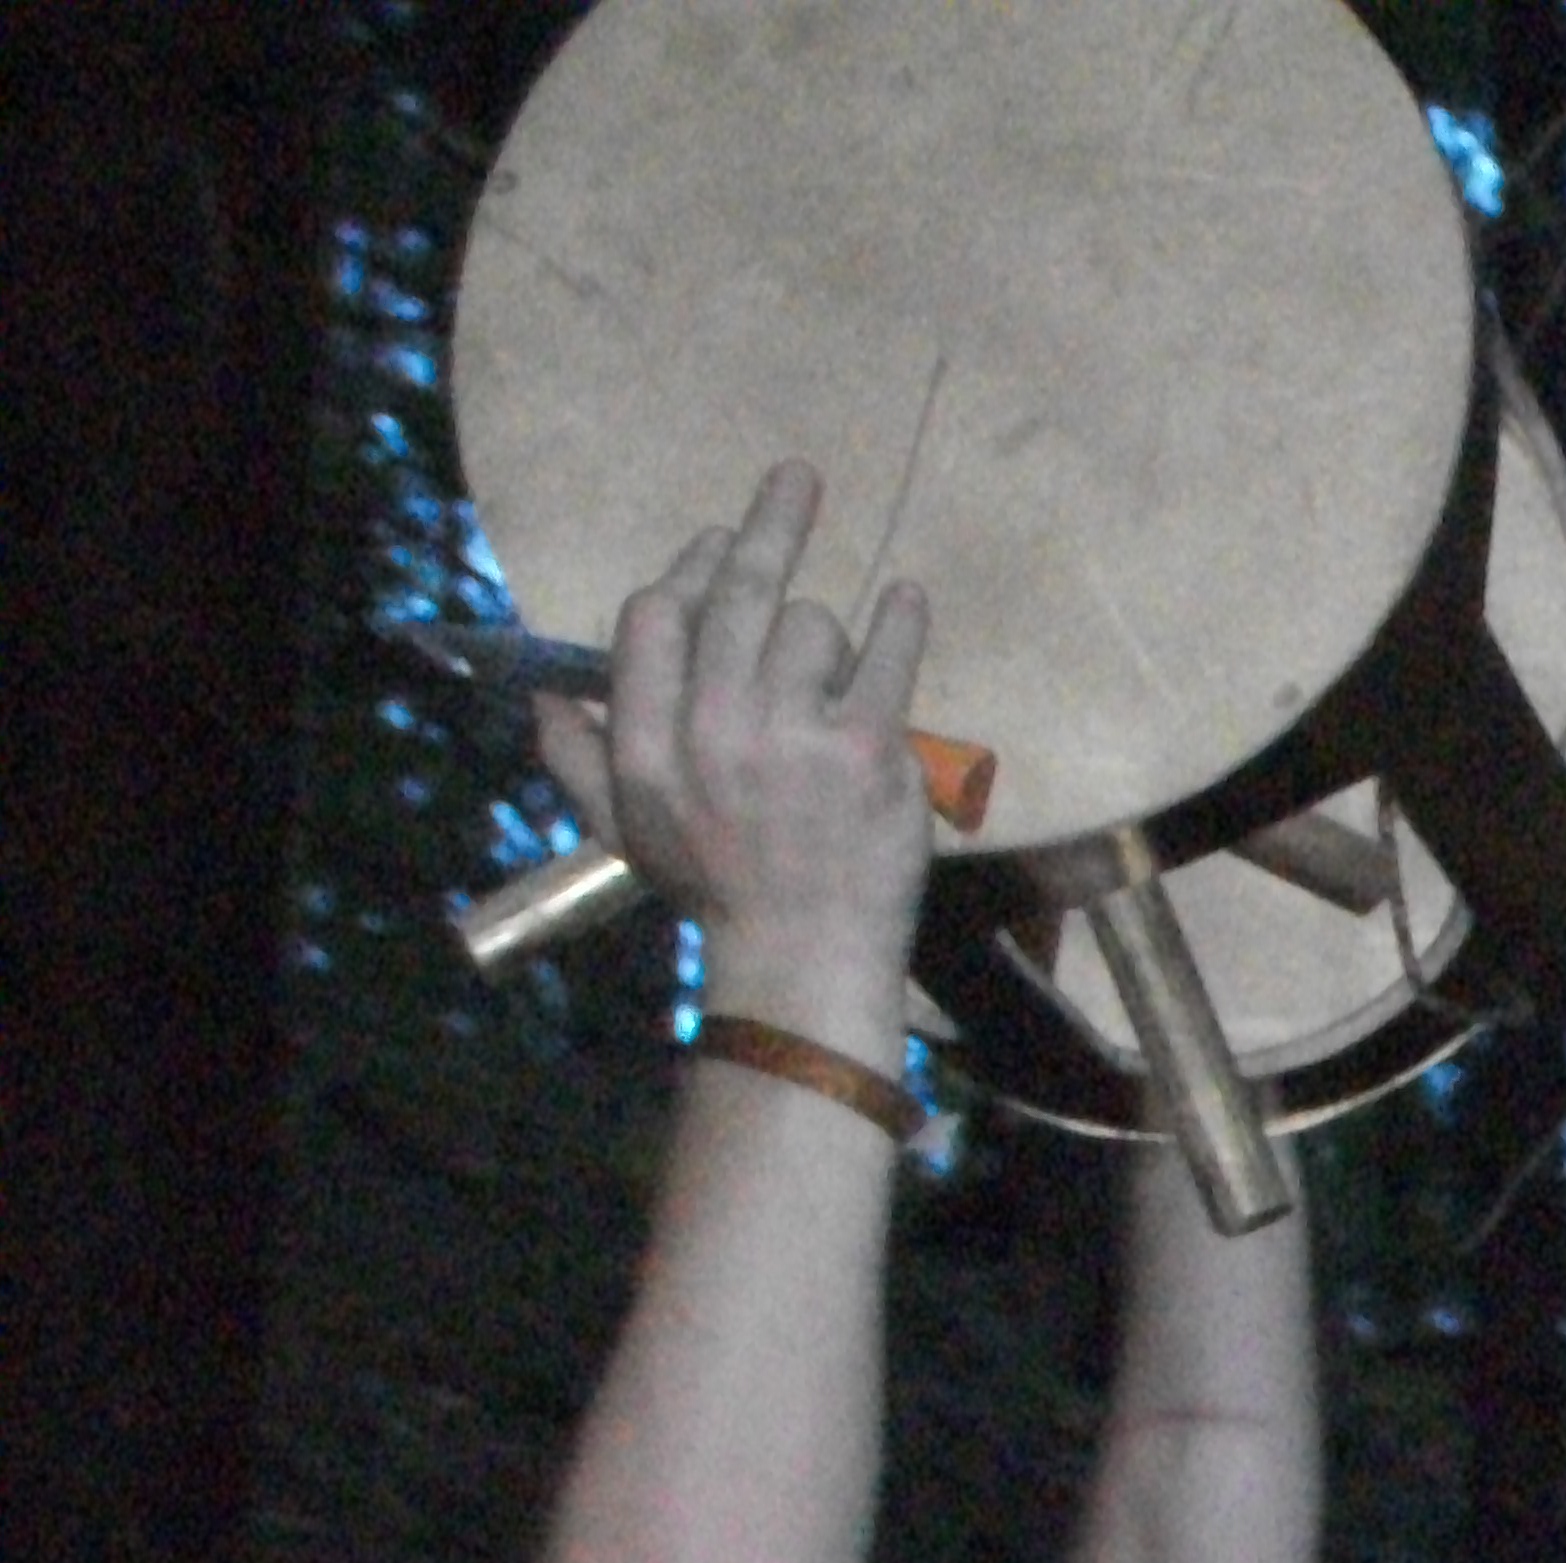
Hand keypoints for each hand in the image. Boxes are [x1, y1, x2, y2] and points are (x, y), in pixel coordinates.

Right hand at [535, 462, 932, 985]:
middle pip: (738, 593)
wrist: (801, 962)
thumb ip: (579, 761)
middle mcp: (712, 733)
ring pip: (812, 625)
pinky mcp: (867, 751)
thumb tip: (542, 696)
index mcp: (648, 747)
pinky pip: (886, 652)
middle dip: (769, 524)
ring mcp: (793, 739)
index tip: (721, 546)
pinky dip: (900, 619)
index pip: (655, 616)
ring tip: (836, 684)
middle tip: (796, 478)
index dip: (691, 571)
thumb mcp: (628, 833)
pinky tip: (905, 602)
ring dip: (829, 640)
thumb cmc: (717, 892)